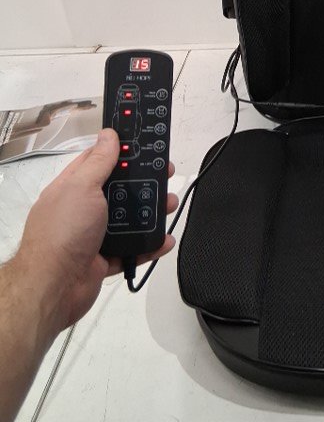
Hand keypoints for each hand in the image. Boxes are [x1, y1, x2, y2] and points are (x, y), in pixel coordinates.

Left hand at [12, 129, 177, 336]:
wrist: (54, 287)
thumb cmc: (63, 231)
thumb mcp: (82, 188)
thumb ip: (99, 162)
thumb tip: (108, 134)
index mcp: (72, 188)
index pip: (97, 161)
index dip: (121, 151)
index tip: (144, 144)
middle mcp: (82, 210)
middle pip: (120, 190)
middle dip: (145, 182)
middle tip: (167, 173)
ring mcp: (94, 235)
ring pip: (129, 219)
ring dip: (152, 213)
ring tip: (171, 205)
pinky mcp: (104, 259)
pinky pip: (132, 249)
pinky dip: (149, 245)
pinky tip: (165, 239)